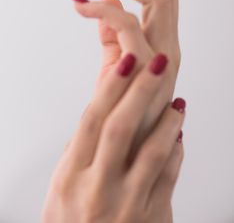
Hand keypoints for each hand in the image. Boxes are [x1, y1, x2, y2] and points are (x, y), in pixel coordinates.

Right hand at [41, 50, 184, 222]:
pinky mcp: (151, 217)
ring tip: (178, 101)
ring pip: (151, 152)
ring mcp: (126, 204)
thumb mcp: (61, 186)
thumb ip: (79, 151)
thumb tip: (98, 113)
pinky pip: (168, 179)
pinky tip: (180, 134)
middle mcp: (97, 187)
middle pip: (121, 128)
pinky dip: (176, 152)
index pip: (93, 120)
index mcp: (71, 175)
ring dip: (167, 122)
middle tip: (158, 63)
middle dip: (141, 91)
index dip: (111, 87)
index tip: (126, 61)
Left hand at [75, 0, 180, 156]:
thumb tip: (110, 1)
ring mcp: (162, 60)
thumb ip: (115, 35)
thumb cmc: (121, 111)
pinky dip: (107, 12)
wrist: (125, 157)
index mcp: (163, 43)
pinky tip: (84, 7)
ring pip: (155, 1)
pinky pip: (131, 30)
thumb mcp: (117, 68)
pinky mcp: (146, 74)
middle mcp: (169, 47)